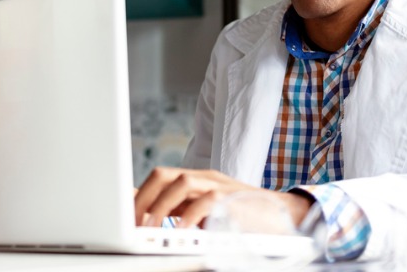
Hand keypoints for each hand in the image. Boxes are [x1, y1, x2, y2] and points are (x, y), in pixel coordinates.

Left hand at [134, 167, 313, 228]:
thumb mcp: (204, 212)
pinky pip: (206, 202)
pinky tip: (179, 231)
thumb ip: (179, 210)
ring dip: (161, 206)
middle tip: (133, 222)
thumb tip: (145, 213)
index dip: (139, 194)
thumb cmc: (242, 217)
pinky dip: (189, 216)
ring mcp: (219, 186)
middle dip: (144, 198)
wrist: (283, 216)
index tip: (123, 214)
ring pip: (181, 183)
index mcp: (196, 180)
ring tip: (150, 227)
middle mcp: (205, 178)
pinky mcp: (232, 199)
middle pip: (164, 175)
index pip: (160, 177)